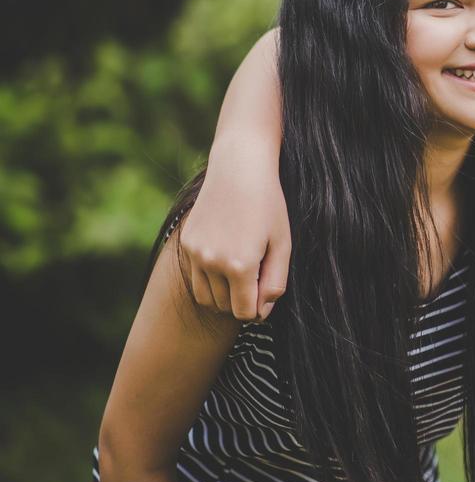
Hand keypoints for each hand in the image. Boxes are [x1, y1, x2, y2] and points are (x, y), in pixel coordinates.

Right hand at [177, 140, 290, 320]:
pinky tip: (226, 258)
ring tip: (241, 273)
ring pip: (206, 296)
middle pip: (225, 306)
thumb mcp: (282, 243)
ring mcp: (195, 253)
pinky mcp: (186, 243)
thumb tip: (262, 310)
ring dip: (223, 294)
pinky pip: (195, 277)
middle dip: (241, 301)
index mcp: (241, 265)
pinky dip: (209, 278)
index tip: (264, 295)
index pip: (244, 312)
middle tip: (256, 278)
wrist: (238, 169)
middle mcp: (213, 263)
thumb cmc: (268, 205)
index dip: (257, 309)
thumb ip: (275, 281)